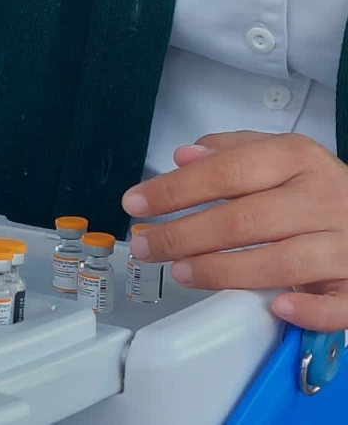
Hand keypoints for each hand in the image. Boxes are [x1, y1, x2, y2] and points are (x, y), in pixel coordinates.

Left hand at [123, 131, 347, 330]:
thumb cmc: (319, 188)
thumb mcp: (280, 156)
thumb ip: (232, 152)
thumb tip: (184, 156)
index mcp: (298, 160)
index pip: (227, 171)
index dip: (176, 189)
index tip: (136, 203)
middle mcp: (324, 198)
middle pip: (245, 219)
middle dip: (185, 235)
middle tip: (146, 247)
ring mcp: (347, 243)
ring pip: (281, 262)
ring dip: (224, 271)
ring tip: (181, 272)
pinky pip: (337, 304)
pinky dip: (307, 309)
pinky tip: (275, 307)